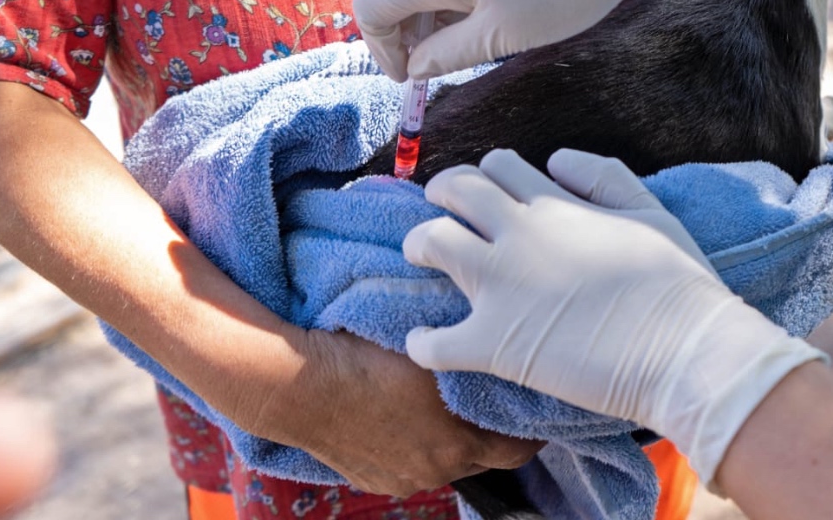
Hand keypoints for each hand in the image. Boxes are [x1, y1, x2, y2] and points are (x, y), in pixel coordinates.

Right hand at [244, 329, 542, 496]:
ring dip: (453, 440)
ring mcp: (402, 478)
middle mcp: (435, 469)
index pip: (518, 449)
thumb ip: (471, 361)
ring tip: (447, 406)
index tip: (533, 407)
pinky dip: (418, 447)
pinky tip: (408, 418)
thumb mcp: (430, 352)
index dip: (530, 428)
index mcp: (457, 443)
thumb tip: (501, 353)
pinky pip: (411, 467)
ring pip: (446, 462)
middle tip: (497, 402)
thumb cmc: (364, 354)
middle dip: (493, 434)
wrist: (299, 382)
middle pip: (485, 459)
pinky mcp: (374, 479)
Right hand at [352, 0, 699, 81]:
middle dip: (404, 33)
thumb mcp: (502, 36)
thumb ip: (448, 53)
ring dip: (431, 14)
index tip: (410, 76)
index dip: (380, 49)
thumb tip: (416, 66)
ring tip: (470, 40)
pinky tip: (491, 9)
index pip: (370, 7)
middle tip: (438, 64)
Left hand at [402, 149, 825, 484]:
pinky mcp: (495, 344)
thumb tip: (556, 159)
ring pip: (430, 243)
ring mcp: (501, 288)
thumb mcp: (650, 209)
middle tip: (444, 211)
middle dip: (443, 194)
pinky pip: (436, 342)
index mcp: (555, 204)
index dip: (490, 176)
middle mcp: (519, 235)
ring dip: (420, 245)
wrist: (684, 350)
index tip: (491, 191)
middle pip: (455, 192)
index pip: (498, 168)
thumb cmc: (677, 282)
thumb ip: (602, 176)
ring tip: (421, 255)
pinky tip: (424, 341)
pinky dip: (424, 342)